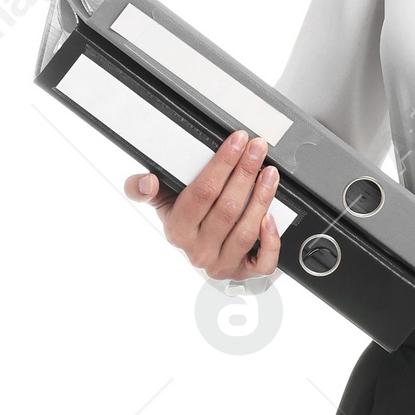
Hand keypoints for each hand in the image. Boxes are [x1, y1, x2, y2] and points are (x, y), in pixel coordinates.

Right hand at [125, 128, 279, 278]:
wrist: (199, 253)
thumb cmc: (185, 222)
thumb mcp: (161, 203)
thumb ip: (143, 189)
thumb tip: (146, 181)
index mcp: (177, 230)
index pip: (202, 193)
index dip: (222, 164)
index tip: (237, 141)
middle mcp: (199, 250)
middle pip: (227, 209)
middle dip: (245, 173)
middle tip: (257, 149)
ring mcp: (222, 263)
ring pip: (246, 231)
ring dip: (261, 198)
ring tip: (269, 172)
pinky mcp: (244, 273)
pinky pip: (262, 262)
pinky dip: (271, 240)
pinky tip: (272, 217)